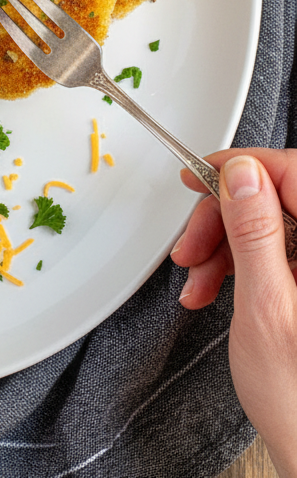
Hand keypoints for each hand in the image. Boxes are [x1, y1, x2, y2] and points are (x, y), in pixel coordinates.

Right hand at [172, 150, 296, 477]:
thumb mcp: (266, 308)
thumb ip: (256, 234)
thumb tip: (243, 175)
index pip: (294, 173)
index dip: (243, 169)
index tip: (201, 178)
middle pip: (279, 199)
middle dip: (225, 219)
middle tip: (191, 249)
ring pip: (274, 226)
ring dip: (227, 246)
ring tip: (198, 283)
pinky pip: (280, 252)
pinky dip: (242, 265)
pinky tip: (217, 289)